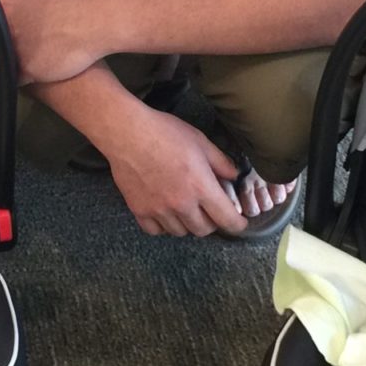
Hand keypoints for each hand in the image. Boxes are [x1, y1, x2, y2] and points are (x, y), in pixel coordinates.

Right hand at [101, 105, 248, 237]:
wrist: (127, 132)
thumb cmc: (165, 132)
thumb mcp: (201, 142)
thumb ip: (221, 162)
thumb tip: (234, 176)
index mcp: (201, 187)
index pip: (226, 219)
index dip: (237, 223)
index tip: (239, 221)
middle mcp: (181, 204)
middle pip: (203, 230)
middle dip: (211, 222)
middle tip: (209, 210)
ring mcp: (159, 210)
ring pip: (180, 232)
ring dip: (187, 223)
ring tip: (185, 208)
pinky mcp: (139, 210)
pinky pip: (156, 230)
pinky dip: (163, 225)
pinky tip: (164, 211)